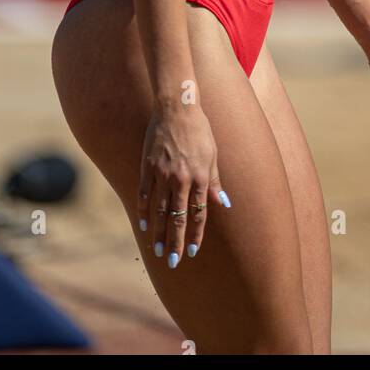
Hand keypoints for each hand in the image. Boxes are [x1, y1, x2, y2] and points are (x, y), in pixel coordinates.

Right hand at [137, 103, 229, 267]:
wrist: (177, 108)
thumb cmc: (200, 130)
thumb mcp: (213, 154)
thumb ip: (216, 181)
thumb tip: (225, 203)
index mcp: (200, 177)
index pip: (198, 213)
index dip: (195, 234)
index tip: (192, 251)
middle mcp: (182, 179)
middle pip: (178, 217)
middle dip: (176, 241)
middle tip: (173, 261)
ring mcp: (163, 173)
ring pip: (161, 210)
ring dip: (160, 232)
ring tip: (158, 250)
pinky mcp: (148, 166)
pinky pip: (145, 194)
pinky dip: (144, 211)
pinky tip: (144, 225)